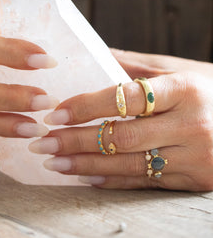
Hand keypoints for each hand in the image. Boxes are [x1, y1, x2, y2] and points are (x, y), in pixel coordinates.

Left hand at [29, 50, 212, 190]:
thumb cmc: (209, 90)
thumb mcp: (180, 70)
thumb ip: (136, 66)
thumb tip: (92, 55)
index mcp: (184, 89)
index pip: (124, 98)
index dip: (86, 106)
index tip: (54, 112)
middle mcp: (190, 124)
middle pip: (121, 136)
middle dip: (75, 140)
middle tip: (42, 141)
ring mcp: (193, 157)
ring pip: (129, 164)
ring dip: (85, 164)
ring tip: (53, 161)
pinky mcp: (194, 181)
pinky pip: (144, 182)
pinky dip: (111, 180)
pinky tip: (84, 175)